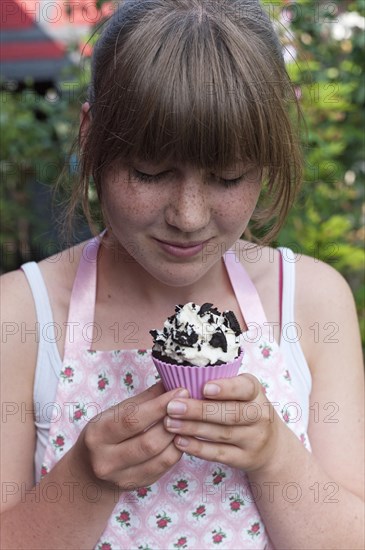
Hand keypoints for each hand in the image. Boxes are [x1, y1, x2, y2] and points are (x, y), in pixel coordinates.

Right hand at [71, 382, 188, 491]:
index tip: (180, 391)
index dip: (159, 406)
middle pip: (149, 442)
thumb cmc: (106, 433)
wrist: (89, 471)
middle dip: (173, 422)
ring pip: (161, 457)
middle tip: (189, 406)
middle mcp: (106, 460)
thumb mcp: (116, 412)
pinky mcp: (138, 486)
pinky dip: (176, 449)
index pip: (132, 419)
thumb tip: (171, 382)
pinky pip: (165, 467)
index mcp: (98, 435)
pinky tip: (181, 436)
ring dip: (178, 436)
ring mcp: (122, 478)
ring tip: (188, 420)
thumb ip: (144, 399)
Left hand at [164, 374, 283, 472]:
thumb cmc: (245, 408)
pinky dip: (197, 448)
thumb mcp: (242, 392)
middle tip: (173, 406)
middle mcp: (260, 416)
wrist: (271, 446)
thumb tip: (181, 376)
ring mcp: (254, 440)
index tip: (204, 388)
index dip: (226, 388)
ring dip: (192, 428)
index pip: (245, 388)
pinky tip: (179, 441)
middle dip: (199, 410)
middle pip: (230, 413)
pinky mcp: (244, 459)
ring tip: (169, 423)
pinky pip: (218, 454)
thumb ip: (221, 384)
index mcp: (256, 392)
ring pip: (221, 434)